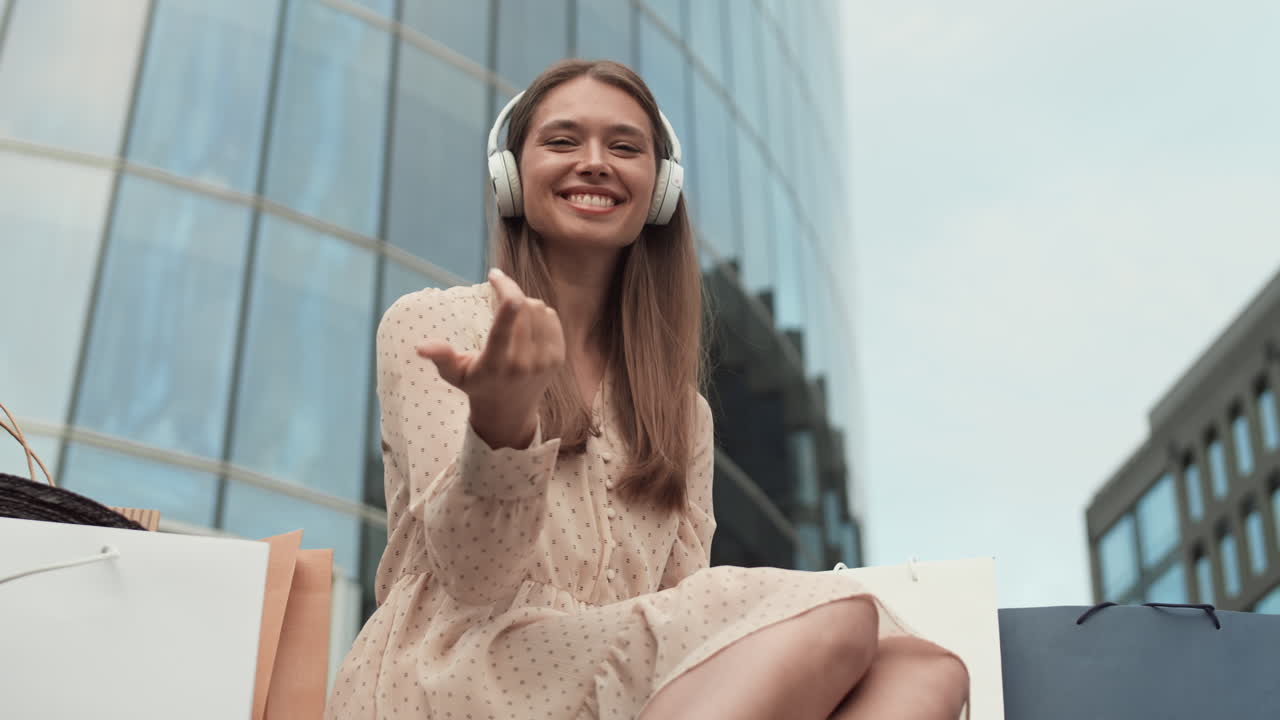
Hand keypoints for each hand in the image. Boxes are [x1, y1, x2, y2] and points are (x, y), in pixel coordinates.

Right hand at [416, 268, 565, 448]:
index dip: (505, 297)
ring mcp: (544, 360)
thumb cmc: (477, 385)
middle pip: (523, 308)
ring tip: (511, 311)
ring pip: (538, 309)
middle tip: (497, 285)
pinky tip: (527, 321)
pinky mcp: (558, 357)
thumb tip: (420, 347)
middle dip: (509, 291)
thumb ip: (441, 357)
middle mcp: (523, 363)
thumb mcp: (454, 374)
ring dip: (524, 302)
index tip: (495, 276)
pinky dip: (539, 312)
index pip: (505, 328)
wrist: (510, 412)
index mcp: (496, 364)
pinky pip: (551, 317)